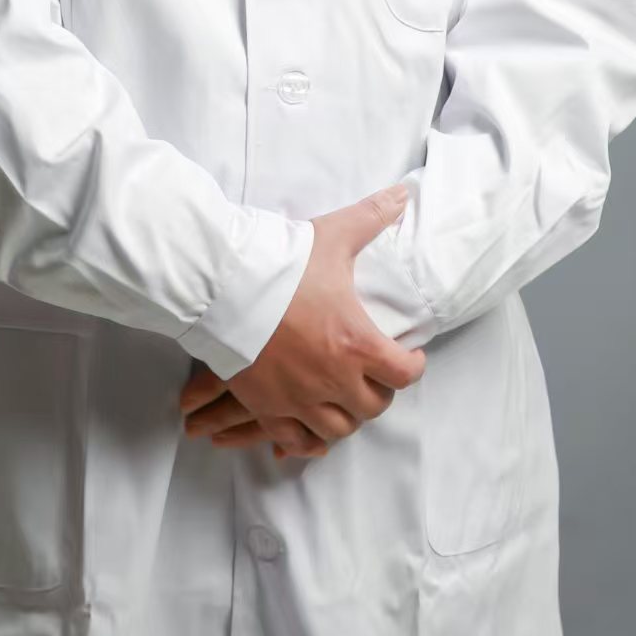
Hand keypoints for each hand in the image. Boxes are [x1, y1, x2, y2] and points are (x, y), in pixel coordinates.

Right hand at [178, 183, 426, 458]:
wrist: (223, 286)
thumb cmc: (281, 264)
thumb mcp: (332, 237)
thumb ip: (371, 218)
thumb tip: (401, 195)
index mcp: (357, 344)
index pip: (404, 374)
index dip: (411, 366)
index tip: (407, 356)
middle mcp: (333, 379)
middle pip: (373, 406)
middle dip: (379, 391)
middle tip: (374, 375)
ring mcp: (299, 399)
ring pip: (338, 428)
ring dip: (346, 416)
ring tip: (344, 398)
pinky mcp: (268, 407)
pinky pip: (297, 440)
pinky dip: (308, 440)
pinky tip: (312, 430)